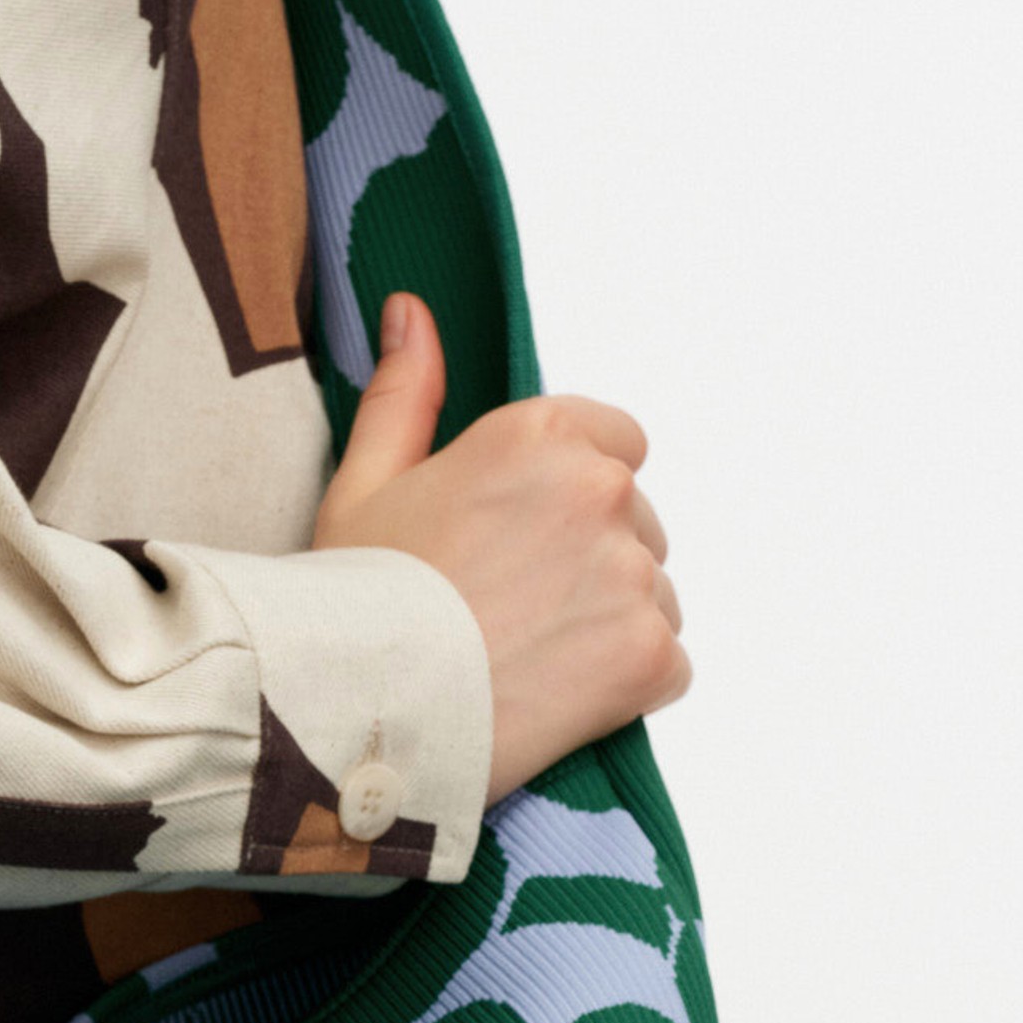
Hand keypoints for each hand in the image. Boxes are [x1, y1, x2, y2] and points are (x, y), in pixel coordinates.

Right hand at [311, 290, 687, 806]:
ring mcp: (632, 574)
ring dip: (609, 624)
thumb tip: (410, 311)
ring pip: (651, 594)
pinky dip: (625, 686)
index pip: (617, 442)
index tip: (521, 538)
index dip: (569, 494)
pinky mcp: (650, 653)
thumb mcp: (365, 480)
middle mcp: (600, 490)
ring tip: (525, 657)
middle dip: (590, 561)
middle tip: (509, 608)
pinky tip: (555, 696)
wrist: (363, 711)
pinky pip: (666, 663)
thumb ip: (405, 392)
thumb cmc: (355, 599)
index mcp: (539, 435)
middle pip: (635, 522)